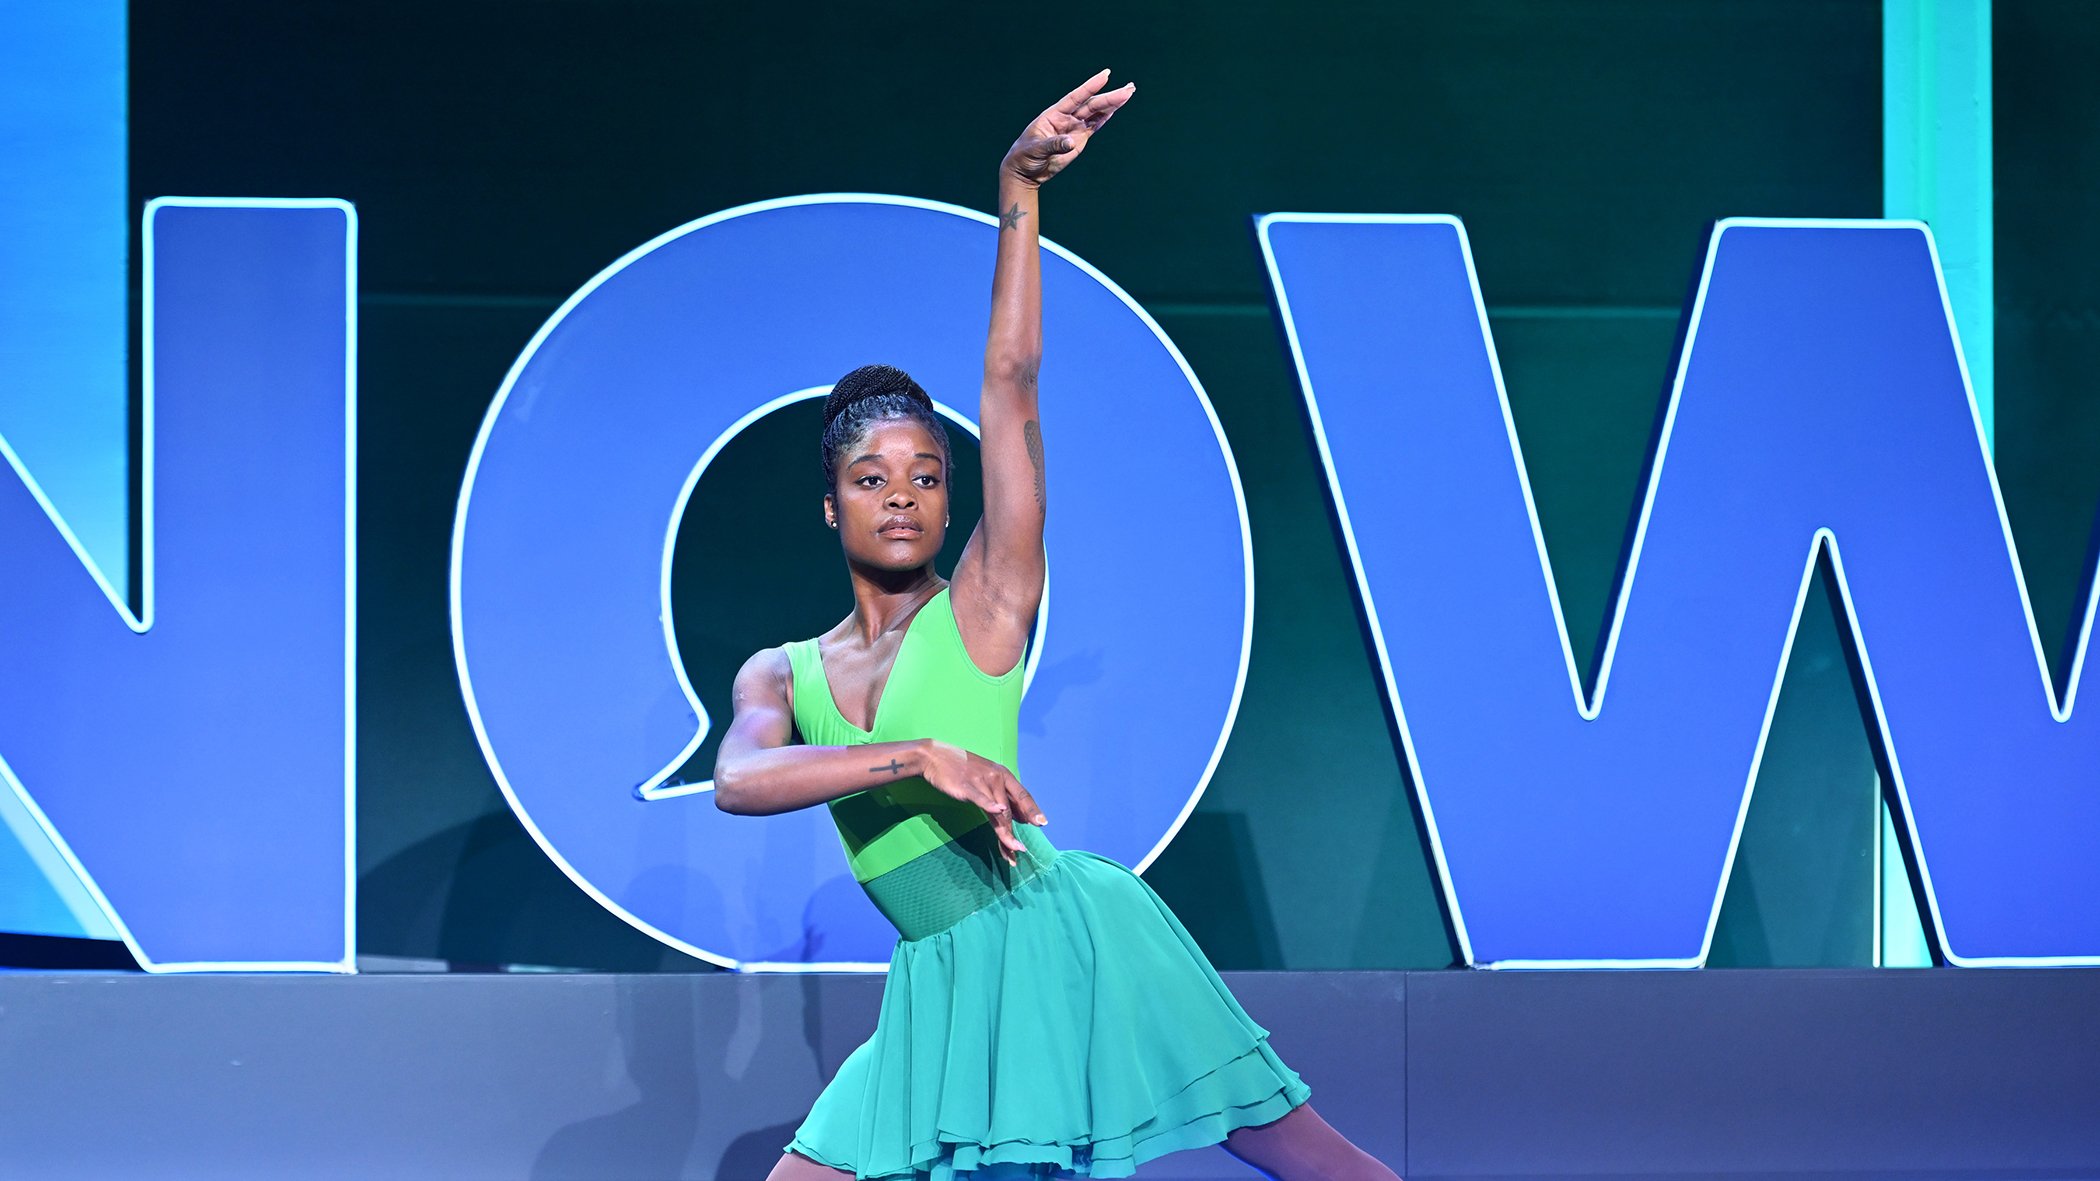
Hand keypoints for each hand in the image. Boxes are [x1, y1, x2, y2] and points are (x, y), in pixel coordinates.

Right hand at [920, 740, 1046, 865]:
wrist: (935, 757)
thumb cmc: (962, 769)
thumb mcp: (987, 779)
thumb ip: (1003, 796)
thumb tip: (1020, 817)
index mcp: (1004, 775)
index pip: (1023, 795)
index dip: (1033, 810)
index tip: (1043, 823)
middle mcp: (996, 778)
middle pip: (1010, 810)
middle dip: (1014, 833)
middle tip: (1021, 851)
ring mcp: (982, 782)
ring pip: (997, 812)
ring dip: (1004, 834)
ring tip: (1011, 850)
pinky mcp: (966, 787)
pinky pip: (980, 798)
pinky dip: (990, 805)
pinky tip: (999, 811)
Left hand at [1002, 68, 1135, 187]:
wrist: (1026, 170)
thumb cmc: (1025, 156)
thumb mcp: (1037, 149)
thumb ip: (1054, 144)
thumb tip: (1072, 142)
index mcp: (1054, 114)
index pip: (1076, 97)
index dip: (1090, 86)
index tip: (1106, 75)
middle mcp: (1066, 118)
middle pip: (1091, 105)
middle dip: (1110, 97)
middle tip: (1129, 89)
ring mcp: (1074, 128)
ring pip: (1096, 113)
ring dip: (1112, 104)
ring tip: (1129, 93)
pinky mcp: (1079, 139)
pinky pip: (1095, 125)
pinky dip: (1106, 117)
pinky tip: (1117, 108)